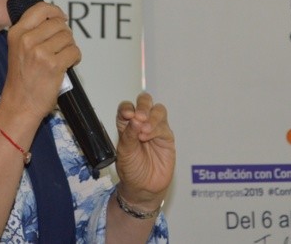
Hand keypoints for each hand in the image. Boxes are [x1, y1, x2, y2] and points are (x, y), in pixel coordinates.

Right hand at [1, 1, 80, 120]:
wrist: (19, 105)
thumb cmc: (21, 79)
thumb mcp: (17, 49)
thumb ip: (32, 32)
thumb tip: (56, 18)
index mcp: (16, 33)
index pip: (40, 8)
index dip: (55, 11)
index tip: (61, 17)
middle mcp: (27, 40)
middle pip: (58, 23)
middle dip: (64, 34)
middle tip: (60, 47)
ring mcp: (40, 52)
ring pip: (68, 37)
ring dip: (69, 47)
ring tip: (61, 58)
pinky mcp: (54, 65)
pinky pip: (75, 52)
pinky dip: (75, 58)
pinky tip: (67, 65)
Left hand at [114, 92, 174, 210]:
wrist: (143, 189)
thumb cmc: (131, 170)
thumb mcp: (124, 153)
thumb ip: (128, 135)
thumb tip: (134, 118)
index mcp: (127, 124)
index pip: (126, 107)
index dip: (126, 107)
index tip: (127, 114)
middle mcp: (141, 123)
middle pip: (145, 102)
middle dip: (143, 105)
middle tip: (139, 116)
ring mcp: (155, 129)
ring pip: (158, 110)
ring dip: (151, 116)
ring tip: (144, 130)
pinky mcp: (166, 137)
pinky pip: (164, 127)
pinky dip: (156, 128)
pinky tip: (148, 137)